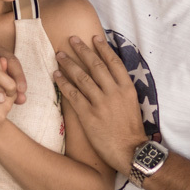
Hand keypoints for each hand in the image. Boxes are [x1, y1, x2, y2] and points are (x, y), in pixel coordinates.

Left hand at [53, 35, 146, 171]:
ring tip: (60, 54)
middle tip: (72, 39)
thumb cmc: (131, 130)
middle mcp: (114, 92)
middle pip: (95, 65)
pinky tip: (56, 76)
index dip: (103, 48)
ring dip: (69, 64)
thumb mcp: (132, 104)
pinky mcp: (89, 115)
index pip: (114, 62)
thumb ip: (121, 90)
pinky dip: (63, 83)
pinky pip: (73, 95)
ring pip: (82, 77)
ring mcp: (101, 103)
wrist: (130, 151)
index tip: (94, 37)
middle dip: (82, 50)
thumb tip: (110, 78)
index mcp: (127, 89)